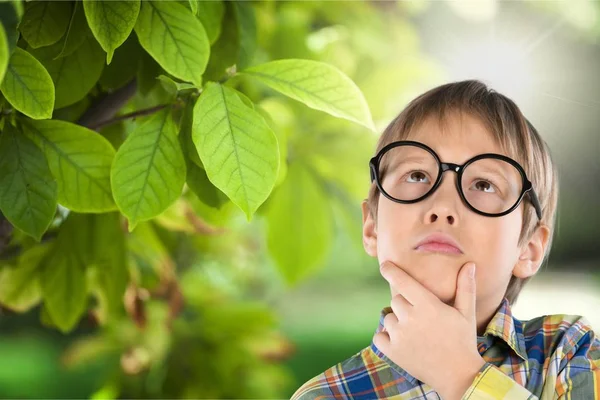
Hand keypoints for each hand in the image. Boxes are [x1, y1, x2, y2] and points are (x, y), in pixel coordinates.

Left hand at [373, 260, 485, 399]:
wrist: (458, 375)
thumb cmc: (463, 341)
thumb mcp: (466, 313)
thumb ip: (465, 287)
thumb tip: (469, 264)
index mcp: (427, 305)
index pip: (402, 281)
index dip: (391, 271)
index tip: (384, 265)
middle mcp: (410, 318)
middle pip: (396, 300)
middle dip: (405, 305)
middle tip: (421, 318)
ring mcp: (399, 335)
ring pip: (388, 318)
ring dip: (397, 322)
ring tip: (416, 333)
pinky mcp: (392, 351)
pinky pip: (379, 336)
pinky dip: (386, 337)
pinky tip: (402, 341)